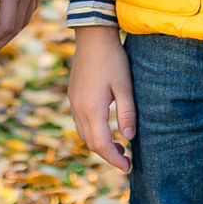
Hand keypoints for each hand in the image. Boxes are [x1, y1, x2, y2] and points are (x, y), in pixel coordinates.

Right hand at [66, 25, 134, 171]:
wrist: (93, 36)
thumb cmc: (112, 59)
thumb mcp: (125, 86)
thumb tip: (129, 139)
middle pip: (90, 143)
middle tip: (126, 159)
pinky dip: (92, 132)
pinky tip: (106, 126)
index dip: (114, 159)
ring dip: (99, 144)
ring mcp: (73, 102)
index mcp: (92, 108)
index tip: (128, 167)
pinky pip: (80, 122)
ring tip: (119, 145)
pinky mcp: (73, 95)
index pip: (101, 144)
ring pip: (83, 134)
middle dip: (107, 155)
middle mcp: (78, 108)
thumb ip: (127, 114)